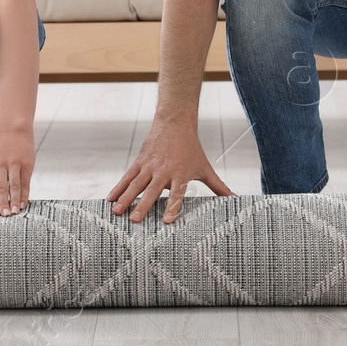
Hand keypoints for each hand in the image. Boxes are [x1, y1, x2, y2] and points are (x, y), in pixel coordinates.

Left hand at [0, 126, 34, 215]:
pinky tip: (23, 204)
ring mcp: (14, 164)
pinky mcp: (26, 164)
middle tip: (5, 215)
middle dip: (3, 203)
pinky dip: (24, 194)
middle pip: (1, 188)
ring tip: (15, 212)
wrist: (15, 133)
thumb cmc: (0, 155)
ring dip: (15, 200)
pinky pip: (25, 182)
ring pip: (14, 185)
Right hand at [108, 117, 233, 223]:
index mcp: (181, 175)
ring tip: (116, 212)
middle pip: (153, 191)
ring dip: (125, 198)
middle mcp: (164, 171)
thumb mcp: (205, 168)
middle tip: (135, 220)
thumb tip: (236, 199)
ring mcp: (149, 166)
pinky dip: (118, 187)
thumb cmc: (192, 150)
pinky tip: (110, 198)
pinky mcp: (139, 161)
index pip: (177, 194)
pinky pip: (127, 176)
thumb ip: (219, 187)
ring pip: (136, 184)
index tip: (166, 221)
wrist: (175, 124)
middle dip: (143, 205)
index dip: (173, 207)